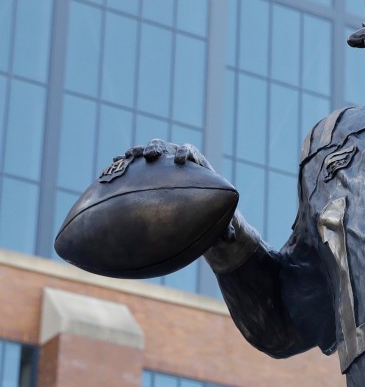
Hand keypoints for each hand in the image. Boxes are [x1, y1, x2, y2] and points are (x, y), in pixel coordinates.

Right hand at [122, 140, 257, 264]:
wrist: (197, 213)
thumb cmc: (211, 216)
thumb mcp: (220, 221)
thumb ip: (226, 227)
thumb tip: (229, 239)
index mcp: (197, 168)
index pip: (191, 152)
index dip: (185, 152)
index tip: (180, 161)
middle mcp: (177, 163)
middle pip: (168, 147)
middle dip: (159, 148)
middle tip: (150, 156)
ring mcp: (161, 167)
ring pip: (148, 153)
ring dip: (139, 151)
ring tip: (127, 156)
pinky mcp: (147, 174)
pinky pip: (135, 165)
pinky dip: (125, 163)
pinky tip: (112, 167)